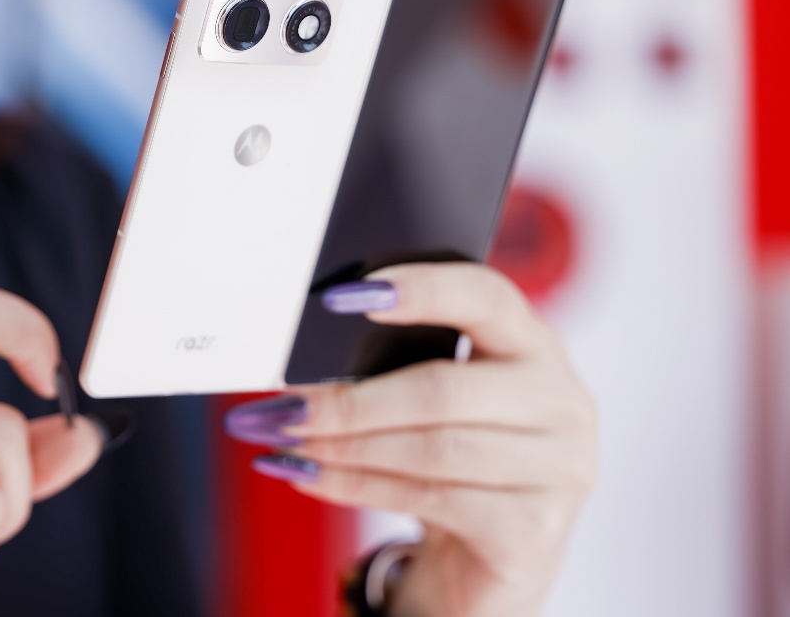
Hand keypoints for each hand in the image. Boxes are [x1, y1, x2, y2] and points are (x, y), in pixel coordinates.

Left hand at [225, 262, 597, 616]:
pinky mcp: (534, 530)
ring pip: (431, 449)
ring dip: (345, 448)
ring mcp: (560, 469)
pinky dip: (357, 487)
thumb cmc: (454, 461)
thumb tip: (304, 372)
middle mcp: (562, 401)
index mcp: (534, 345)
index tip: (350, 294)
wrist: (491, 558)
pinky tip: (312, 478)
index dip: (422, 289)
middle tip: (284, 409)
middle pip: (442, 389)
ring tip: (287, 445)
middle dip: (350, 400)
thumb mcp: (435, 404)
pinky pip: (429, 499)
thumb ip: (395, 367)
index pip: (486, 296)